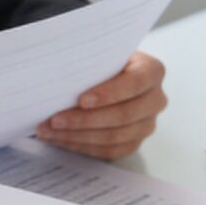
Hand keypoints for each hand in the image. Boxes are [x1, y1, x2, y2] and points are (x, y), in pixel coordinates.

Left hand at [37, 51, 166, 160]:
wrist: (110, 75)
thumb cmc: (104, 61)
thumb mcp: (102, 53)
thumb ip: (91, 61)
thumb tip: (58, 73)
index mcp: (152, 71)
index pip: (135, 83)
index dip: (109, 93)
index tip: (81, 100)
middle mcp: (156, 99)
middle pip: (123, 115)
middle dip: (85, 119)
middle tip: (55, 120)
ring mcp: (147, 124)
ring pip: (114, 137)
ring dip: (77, 135)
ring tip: (49, 131)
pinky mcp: (134, 142)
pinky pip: (108, 151)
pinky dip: (81, 146)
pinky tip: (60, 139)